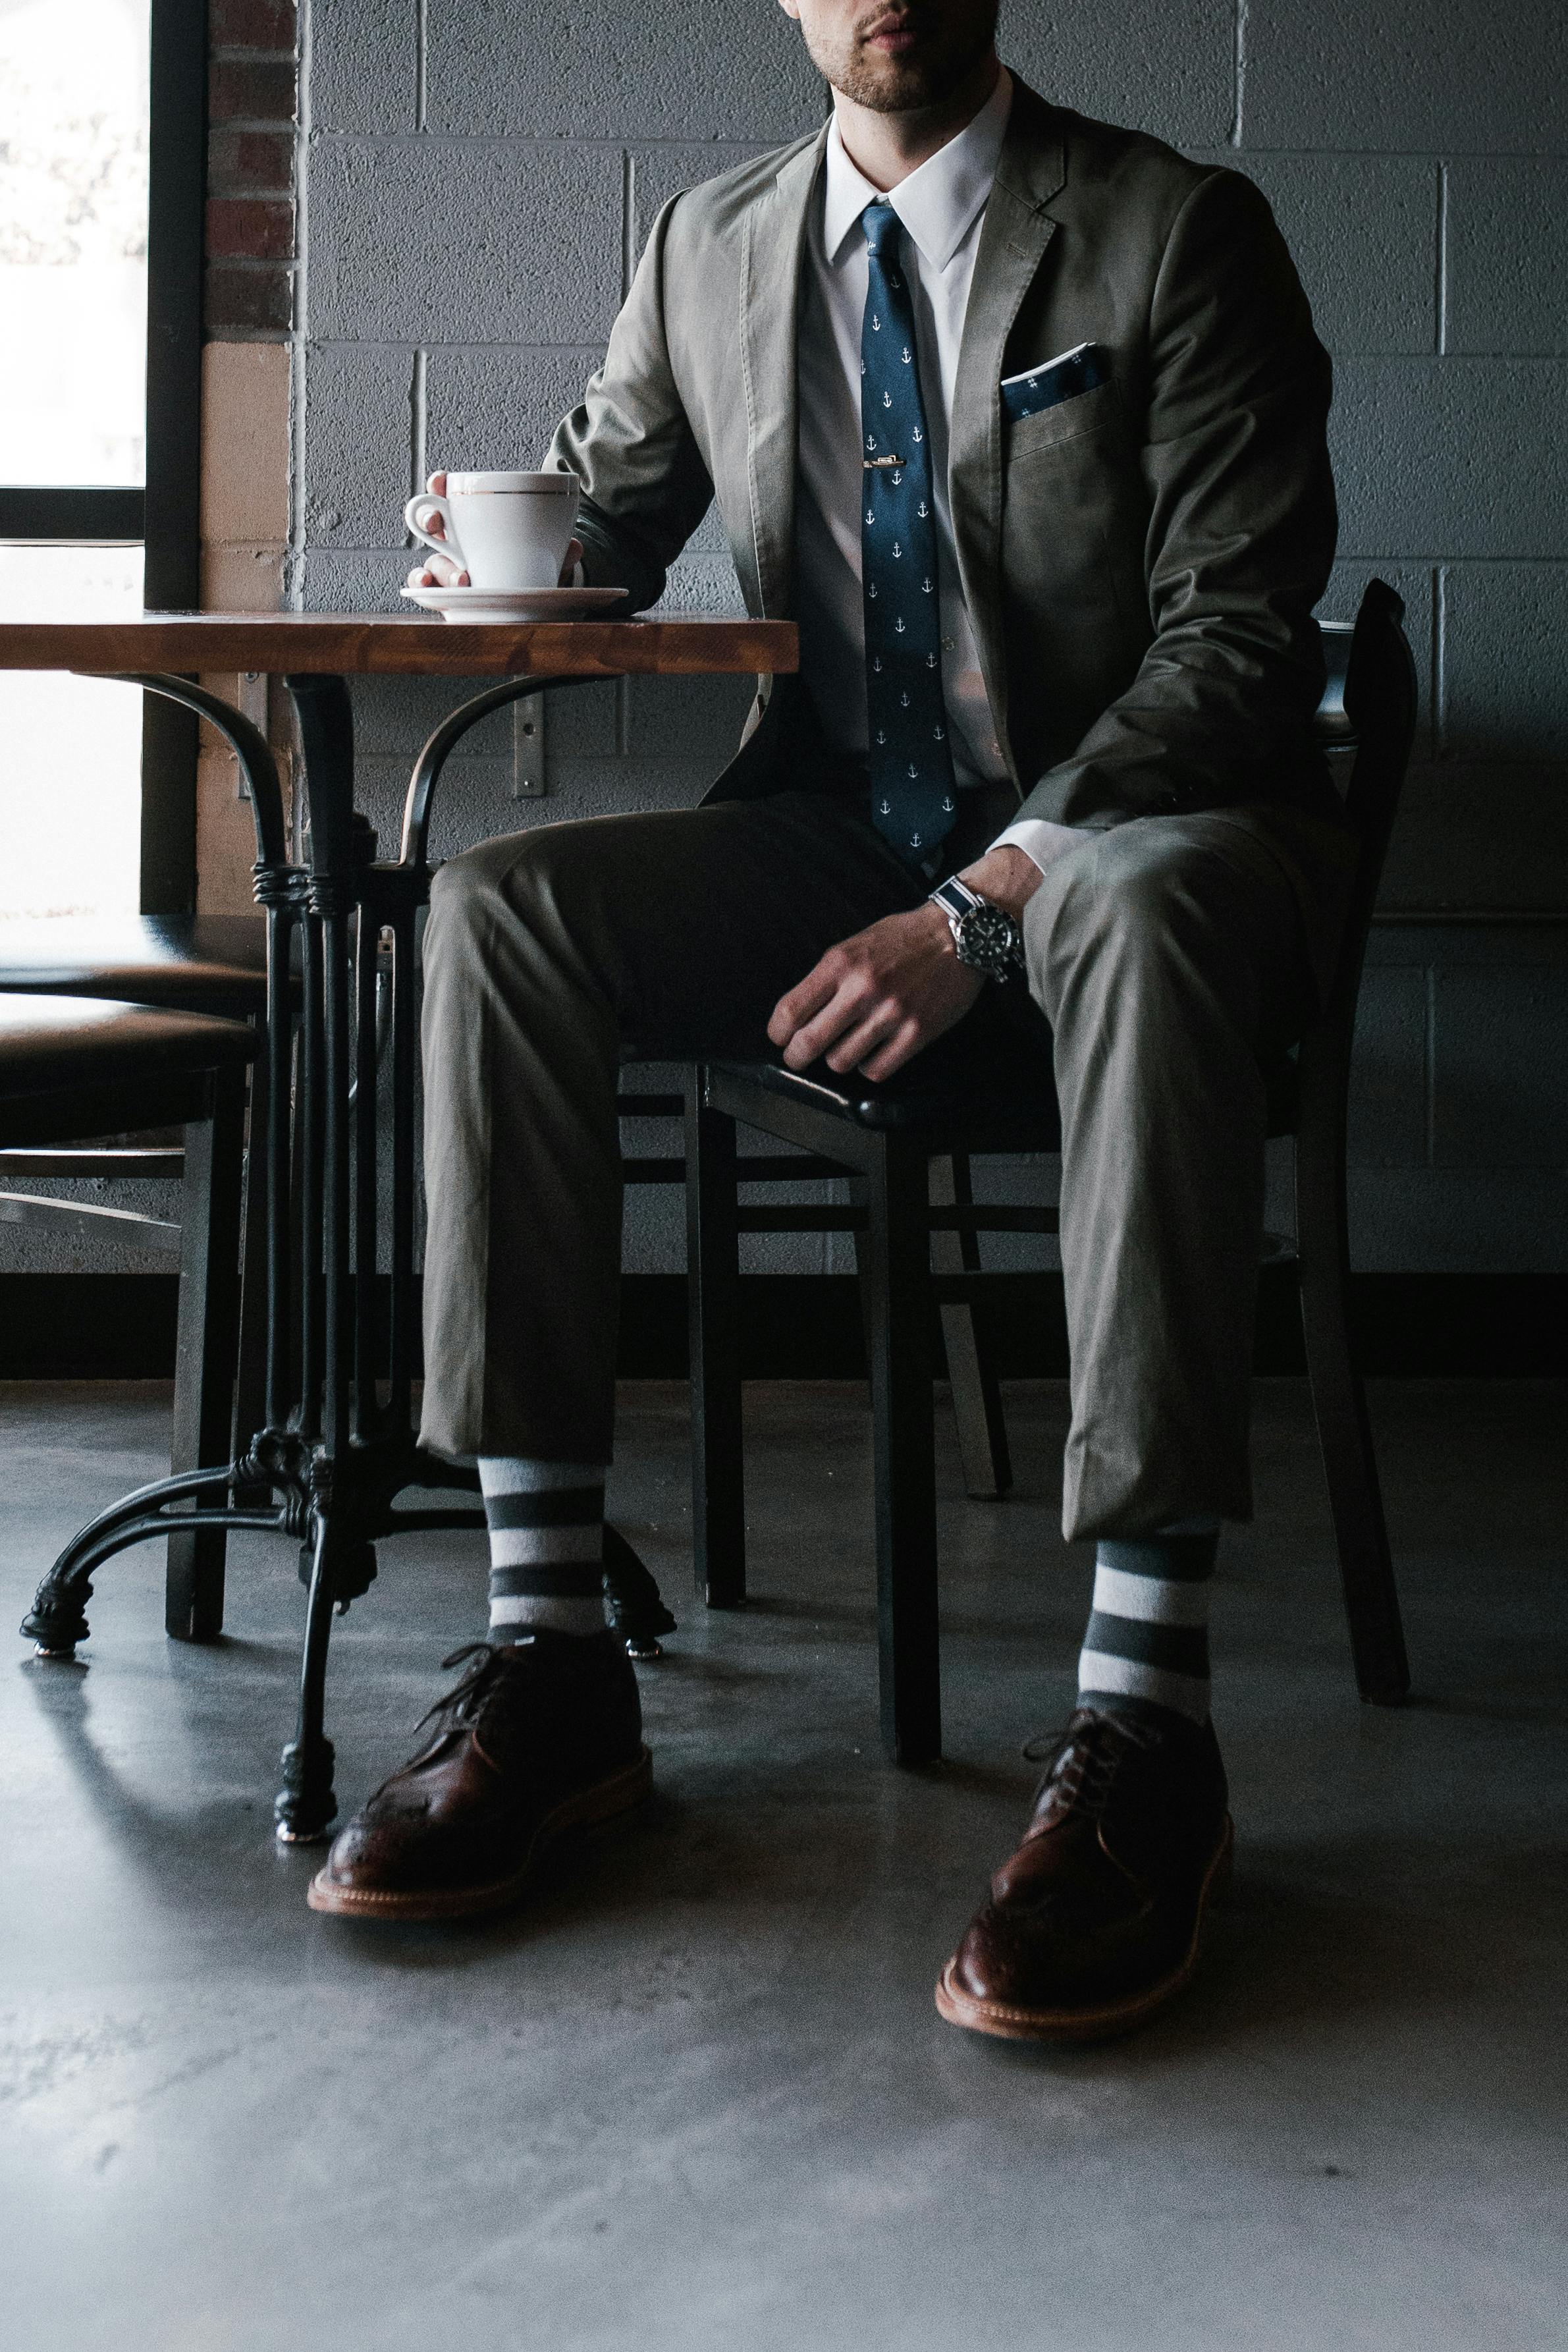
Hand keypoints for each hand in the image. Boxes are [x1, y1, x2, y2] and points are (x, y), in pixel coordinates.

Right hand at [405, 470, 584, 589]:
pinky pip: (429, 592)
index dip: (438, 484)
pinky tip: (429, 591)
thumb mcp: (548, 549)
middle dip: (429, 519)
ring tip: (462, 579)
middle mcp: (456, 540)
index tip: (441, 481)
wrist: (533, 591)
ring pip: (432, 562)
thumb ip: (561, 548)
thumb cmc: (532, 560)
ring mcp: (451, 568)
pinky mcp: (450, 595)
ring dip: (439, 568)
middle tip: (440, 524)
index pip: (448, 494)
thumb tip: (575, 547)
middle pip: (431, 524)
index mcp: (473, 518)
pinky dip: (426, 590)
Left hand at [767, 901, 982, 1082]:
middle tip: (799, 1057)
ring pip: (841, 1061)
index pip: (791, 1010)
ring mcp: (891, 1013)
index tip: (780, 1037)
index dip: (778, 1032)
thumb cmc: (904, 939)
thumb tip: (800, 1015)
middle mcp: (863, 989)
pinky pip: (876, 1070)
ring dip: (839, 1058)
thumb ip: (828, 977)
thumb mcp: (855, 944)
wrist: (957, 935)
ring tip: (847, 1046)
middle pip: (809, 1043)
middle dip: (797, 1056)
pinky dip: (869, 1067)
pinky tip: (873, 1053)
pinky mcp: (916, 1033)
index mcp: (840, 964)